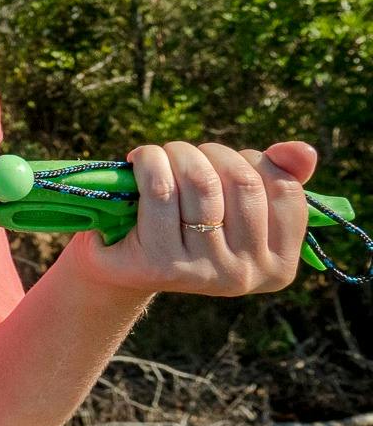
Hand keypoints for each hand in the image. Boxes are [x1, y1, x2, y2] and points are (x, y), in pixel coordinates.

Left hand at [65, 140, 318, 298]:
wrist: (122, 264)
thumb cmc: (186, 225)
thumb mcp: (236, 204)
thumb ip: (278, 177)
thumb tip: (304, 150)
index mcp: (279, 264)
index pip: (284, 190)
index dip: (255, 160)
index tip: (225, 160)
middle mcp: (246, 275)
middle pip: (242, 182)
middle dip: (211, 152)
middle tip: (184, 153)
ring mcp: (203, 273)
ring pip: (201, 182)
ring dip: (178, 153)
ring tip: (162, 155)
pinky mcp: (159, 264)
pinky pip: (161, 190)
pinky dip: (150, 161)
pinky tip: (139, 162)